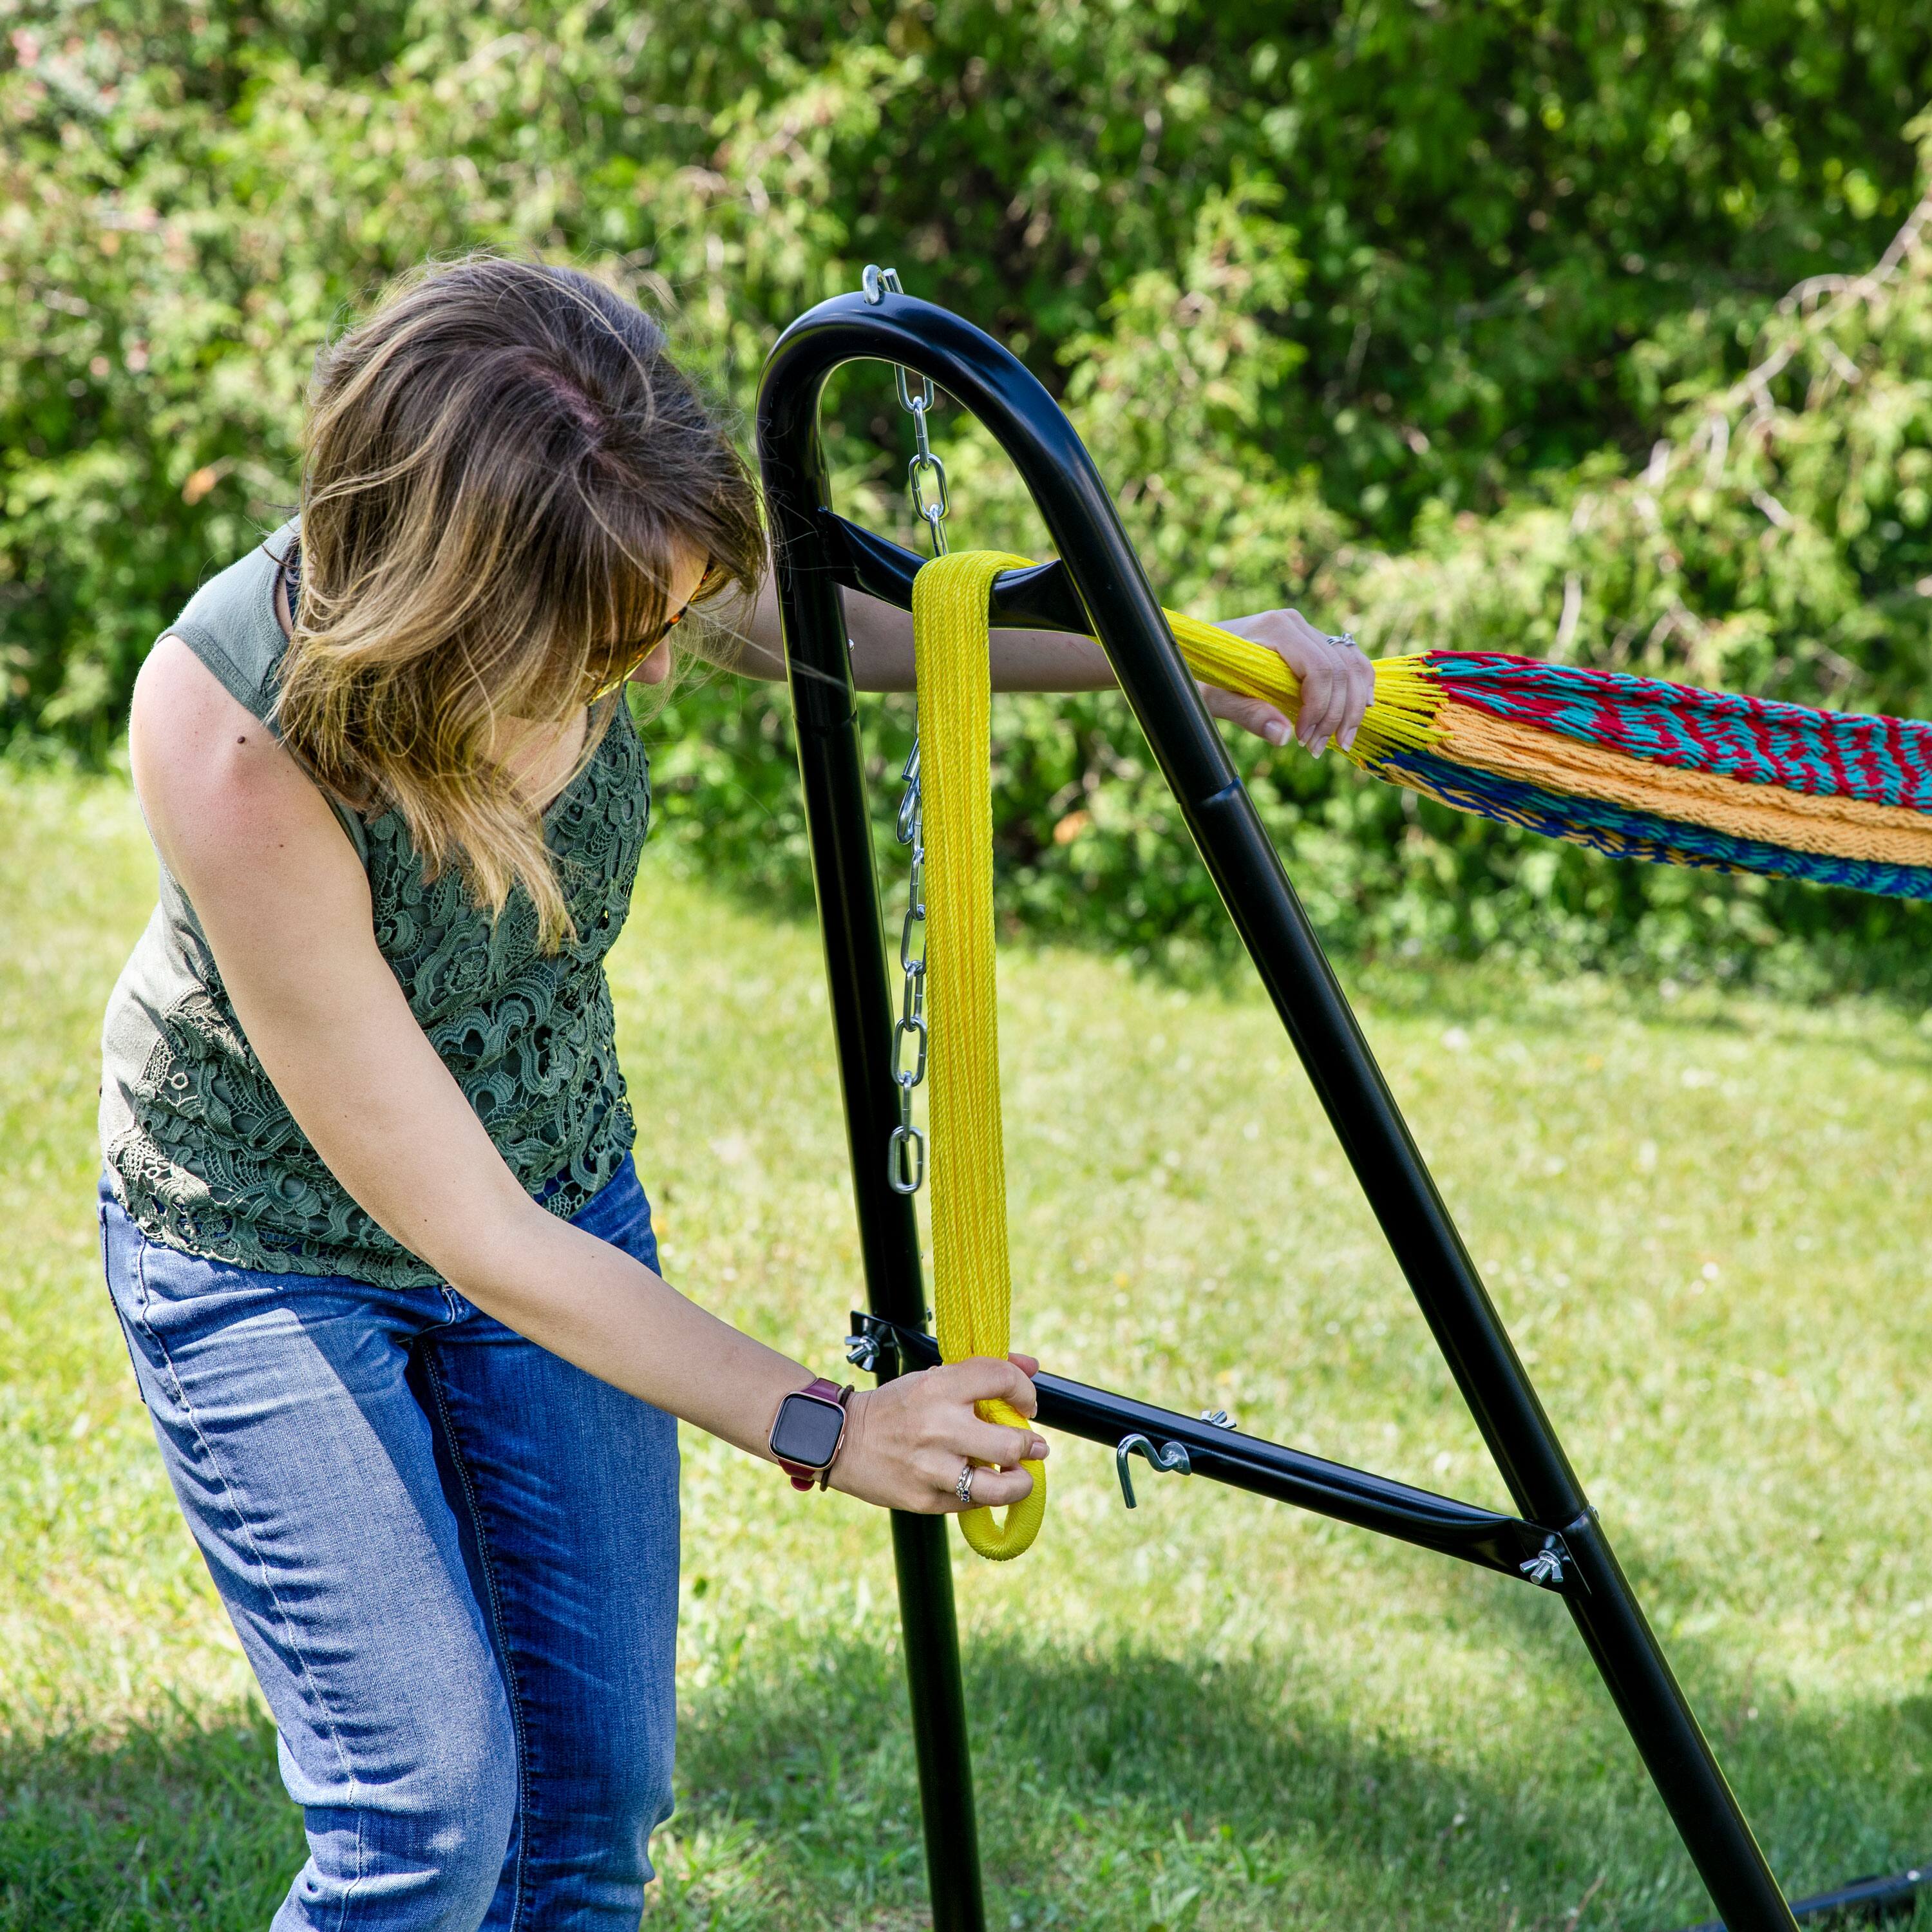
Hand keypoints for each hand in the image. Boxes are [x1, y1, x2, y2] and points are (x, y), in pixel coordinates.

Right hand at [829, 1354, 1049, 1513]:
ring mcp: (932, 1467)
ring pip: (999, 1487)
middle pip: (1011, 1443)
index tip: (1026, 1404)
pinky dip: (984, 1494)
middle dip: (1031, 1446)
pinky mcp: (925, 1499)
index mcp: (939, 1388)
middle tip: (1034, 1447)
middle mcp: (938, 1427)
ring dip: (1021, 1483)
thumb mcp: (933, 1378)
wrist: (842, 1440)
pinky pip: (973, 1503)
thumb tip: (1031, 1366)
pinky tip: (982, 1483)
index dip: (1025, 1391)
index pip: (1002, 1379)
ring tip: (1021, 1476)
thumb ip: (983, 1371)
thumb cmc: (896, 1406)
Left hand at [1200, 608, 1373, 754]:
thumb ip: (1248, 714)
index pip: (1319, 669)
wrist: (1191, 650)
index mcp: (1275, 629)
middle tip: (1318, 749)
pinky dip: (1358, 686)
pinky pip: (1348, 660)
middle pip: (1340, 669)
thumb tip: (1284, 736)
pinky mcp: (1310, 640)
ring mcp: (1305, 629)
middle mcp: (1295, 622)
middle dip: (1336, 714)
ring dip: (1351, 706)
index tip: (1303, 739)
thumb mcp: (1215, 698)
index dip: (1319, 709)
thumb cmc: (1198, 673)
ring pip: (1351, 664)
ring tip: (1341, 741)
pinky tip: (1358, 711)